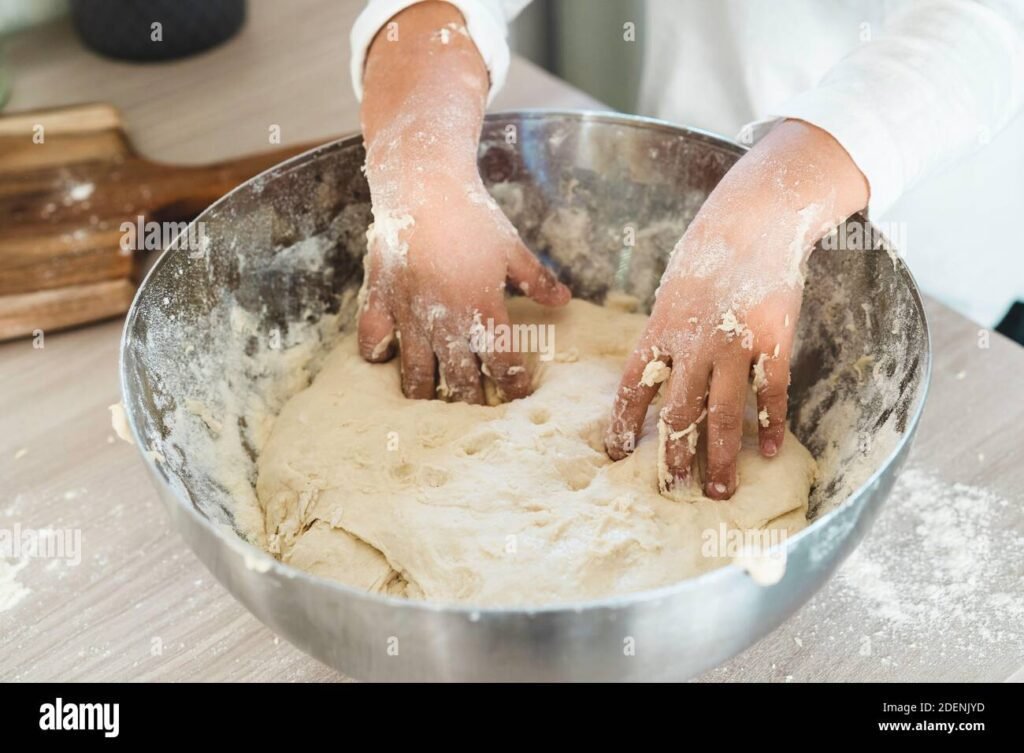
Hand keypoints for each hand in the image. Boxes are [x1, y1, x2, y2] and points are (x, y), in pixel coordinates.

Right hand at [358, 172, 569, 401]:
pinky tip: (386, 359)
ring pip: (416, 373)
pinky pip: (372, 341)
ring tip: (434, 407)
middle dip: (473, 401)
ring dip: (427, 393)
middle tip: (479, 414)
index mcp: (482, 311)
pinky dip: (378, 355)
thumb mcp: (512, 248)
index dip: (514, 385)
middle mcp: (446, 322)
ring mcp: (408, 316)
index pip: (503, 365)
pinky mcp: (379, 301)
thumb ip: (536, 279)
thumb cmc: (472, 216)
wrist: (422, 187)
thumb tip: (565, 299)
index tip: (518, 396)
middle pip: (461, 379)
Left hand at [605, 120, 868, 498]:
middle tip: (669, 488)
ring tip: (720, 492)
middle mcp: (693, 343)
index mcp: (661, 329)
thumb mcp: (671, 292)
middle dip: (673, 455)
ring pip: (724, 414)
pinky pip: (770, 393)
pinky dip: (769, 425)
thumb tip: (655, 375)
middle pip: (678, 411)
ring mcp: (735, 345)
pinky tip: (767, 452)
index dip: (624, 421)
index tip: (616, 453)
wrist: (754, 221)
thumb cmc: (707, 255)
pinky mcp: (773, 341)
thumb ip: (665, 334)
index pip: (634, 385)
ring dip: (720, 457)